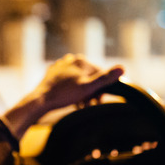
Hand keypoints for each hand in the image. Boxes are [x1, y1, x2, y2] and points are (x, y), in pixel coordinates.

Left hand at [1, 54, 123, 138]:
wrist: (41, 100)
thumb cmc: (64, 94)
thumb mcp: (88, 87)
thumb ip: (105, 78)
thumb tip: (123, 68)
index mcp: (80, 60)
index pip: (99, 74)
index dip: (100, 88)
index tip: (97, 101)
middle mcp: (70, 60)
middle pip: (88, 77)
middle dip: (90, 91)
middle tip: (88, 105)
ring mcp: (61, 66)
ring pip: (78, 79)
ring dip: (82, 92)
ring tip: (79, 104)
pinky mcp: (53, 74)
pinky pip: (68, 82)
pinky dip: (71, 90)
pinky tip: (70, 99)